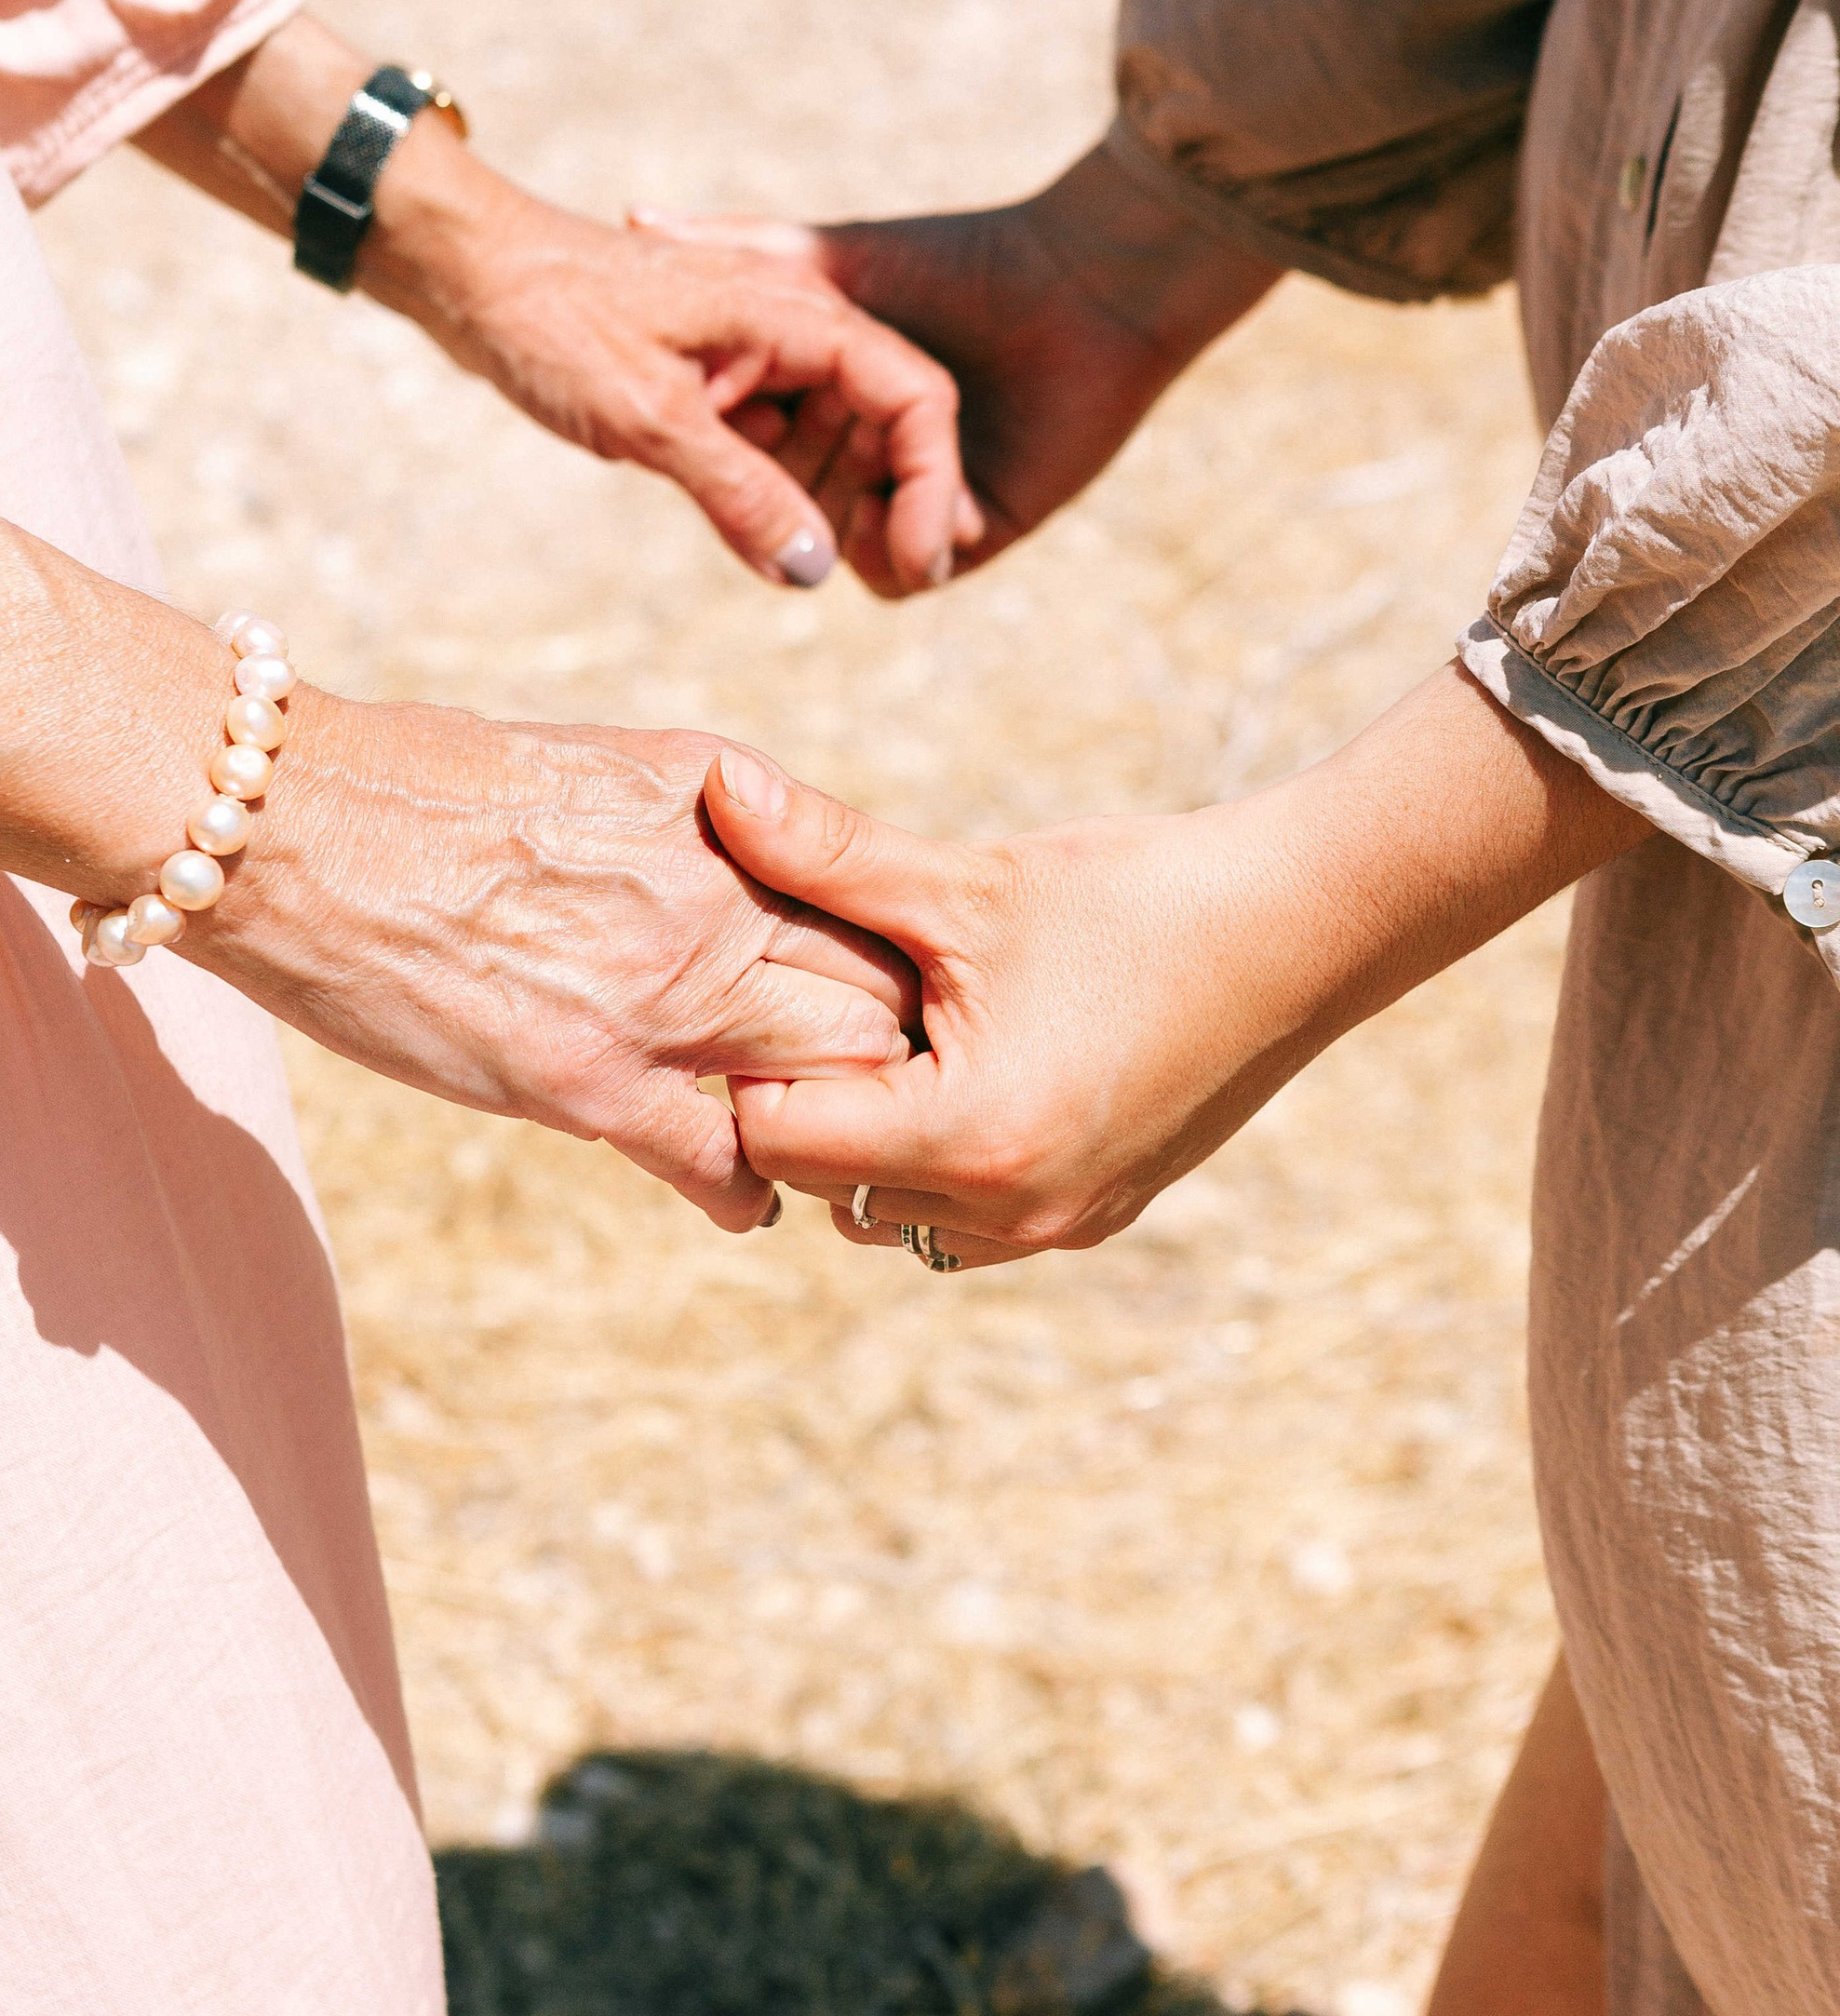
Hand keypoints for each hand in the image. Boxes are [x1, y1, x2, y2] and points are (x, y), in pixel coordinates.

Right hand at [0, 519, 918, 1239]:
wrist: (285, 818)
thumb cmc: (409, 780)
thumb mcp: (590, 762)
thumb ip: (686, 814)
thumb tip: (736, 849)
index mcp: (719, 805)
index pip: (873, 892)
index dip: (893, 953)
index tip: (889, 989)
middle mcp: (716, 895)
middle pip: (883, 991)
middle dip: (897, 1047)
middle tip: (899, 1093)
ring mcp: (660, 993)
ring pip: (834, 1080)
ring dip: (839, 1125)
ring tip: (832, 1154)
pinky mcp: (587, 1080)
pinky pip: (726, 1162)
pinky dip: (748, 1191)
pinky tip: (746, 1201)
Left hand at [142, 18, 978, 593]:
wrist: (464, 270)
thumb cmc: (552, 319)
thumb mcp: (650, 420)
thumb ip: (741, 496)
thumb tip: (816, 573)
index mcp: (802, 313)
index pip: (917, 401)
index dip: (931, 488)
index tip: (915, 565)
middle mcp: (795, 326)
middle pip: (883, 429)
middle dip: (874, 506)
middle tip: (839, 576)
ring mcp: (757, 353)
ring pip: (828, 443)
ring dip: (817, 506)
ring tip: (781, 559)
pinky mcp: (717, 379)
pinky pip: (773, 444)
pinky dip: (768, 491)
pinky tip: (739, 532)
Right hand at [636, 137, 1278, 594]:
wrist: (1084, 286)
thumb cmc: (958, 259)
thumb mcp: (826, 255)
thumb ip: (733, 238)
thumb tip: (634, 212)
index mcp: (832, 399)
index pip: (750, 451)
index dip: (729, 445)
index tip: (719, 416)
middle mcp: (872, 452)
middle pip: (788, 507)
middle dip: (784, 486)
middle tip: (818, 444)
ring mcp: (923, 496)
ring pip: (839, 549)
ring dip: (838, 520)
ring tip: (870, 465)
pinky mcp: (979, 528)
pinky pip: (907, 575)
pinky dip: (897, 551)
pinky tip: (913, 506)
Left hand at [696, 672, 1646, 1264]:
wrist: (1304, 925)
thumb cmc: (1135, 895)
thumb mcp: (967, 880)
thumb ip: (826, 852)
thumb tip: (711, 787)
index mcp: (966, 1138)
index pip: (775, 1142)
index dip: (753, 1062)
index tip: (764, 991)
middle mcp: (1008, 1211)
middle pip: (822, 1190)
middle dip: (810, 1103)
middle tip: (826, 1007)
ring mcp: (1057, 1228)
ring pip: (888, 1215)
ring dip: (872, 1142)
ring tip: (901, 1036)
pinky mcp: (1095, 1217)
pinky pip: (964, 1223)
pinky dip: (939, 1162)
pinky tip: (963, 1069)